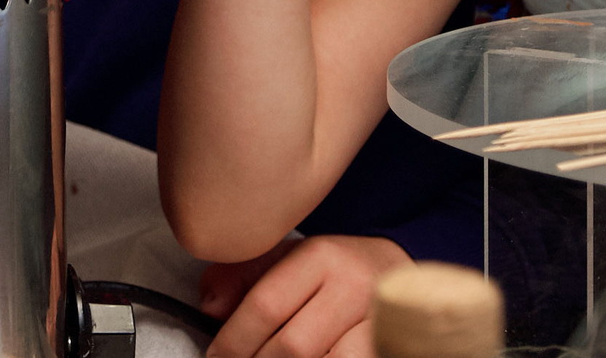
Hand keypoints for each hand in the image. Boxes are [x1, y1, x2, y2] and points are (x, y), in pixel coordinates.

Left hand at [200, 234, 406, 357]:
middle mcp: (352, 288)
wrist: (395, 269)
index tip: (217, 354)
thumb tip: (210, 308)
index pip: (266, 305)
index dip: (234, 339)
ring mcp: (379, 322)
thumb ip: (241, 277)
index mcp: (320, 257)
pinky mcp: (391, 345)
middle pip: (294, 346)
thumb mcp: (284, 257)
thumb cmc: (329, 271)